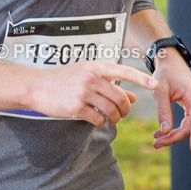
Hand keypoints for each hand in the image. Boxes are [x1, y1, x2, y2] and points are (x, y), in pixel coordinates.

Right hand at [29, 62, 156, 125]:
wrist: (36, 86)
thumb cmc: (62, 81)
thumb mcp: (86, 77)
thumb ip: (110, 85)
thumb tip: (133, 97)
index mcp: (94, 67)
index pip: (123, 71)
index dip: (140, 78)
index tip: (155, 84)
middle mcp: (90, 78)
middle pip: (120, 97)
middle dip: (125, 109)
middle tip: (122, 114)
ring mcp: (83, 92)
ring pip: (111, 110)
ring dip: (114, 118)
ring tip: (111, 120)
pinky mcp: (75, 107)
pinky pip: (98, 119)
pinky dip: (101, 122)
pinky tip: (95, 119)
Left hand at [151, 53, 190, 151]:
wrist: (170, 63)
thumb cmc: (165, 74)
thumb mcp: (160, 90)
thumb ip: (163, 110)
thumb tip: (165, 131)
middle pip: (190, 127)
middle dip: (174, 137)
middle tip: (156, 144)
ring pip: (188, 127)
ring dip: (173, 135)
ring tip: (156, 140)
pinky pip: (186, 123)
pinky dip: (174, 129)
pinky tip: (161, 133)